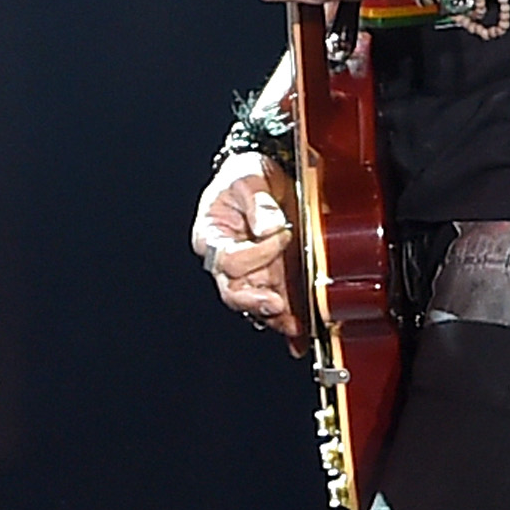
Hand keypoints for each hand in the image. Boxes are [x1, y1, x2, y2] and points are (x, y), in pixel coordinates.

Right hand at [191, 152, 304, 346]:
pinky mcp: (268, 278)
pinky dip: (285, 320)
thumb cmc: (245, 176)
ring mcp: (248, 272)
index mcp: (211, 235)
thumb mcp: (249, 178)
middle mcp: (224, 259)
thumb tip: (269, 228)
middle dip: (255, 300)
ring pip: (253, 304)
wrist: (263, 178)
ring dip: (274, 315)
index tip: (283, 234)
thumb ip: (258, 202)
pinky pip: (273, 305)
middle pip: (232, 291)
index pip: (228, 259)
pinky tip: (299, 333)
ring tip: (293, 324)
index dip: (257, 252)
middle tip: (277, 303)